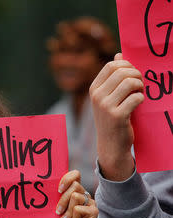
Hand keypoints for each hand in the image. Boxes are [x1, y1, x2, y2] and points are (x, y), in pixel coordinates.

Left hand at [57, 170, 97, 217]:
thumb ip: (56, 196)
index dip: (67, 179)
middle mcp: (85, 194)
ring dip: (67, 211)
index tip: (58, 190)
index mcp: (76, 190)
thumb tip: (44, 185)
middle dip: (62, 200)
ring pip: (75, 196)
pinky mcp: (94, 212)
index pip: (75, 174)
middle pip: (74, 186)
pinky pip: (78, 209)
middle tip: (57, 212)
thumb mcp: (57, 206)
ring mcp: (91, 203)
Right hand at [89, 53, 143, 180]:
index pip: (111, 65)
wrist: (111, 145)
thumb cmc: (113, 118)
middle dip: (136, 75)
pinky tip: (138, 104)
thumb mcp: (109, 97)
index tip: (133, 75)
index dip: (127, 66)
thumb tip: (119, 54)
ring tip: (140, 93)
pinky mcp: (117, 116)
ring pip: (129, 83)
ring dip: (140, 86)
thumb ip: (113, 77)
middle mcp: (97, 96)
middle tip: (140, 85)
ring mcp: (105, 106)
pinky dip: (141, 99)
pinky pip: (136, 97)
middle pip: (122, 72)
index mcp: (94, 89)